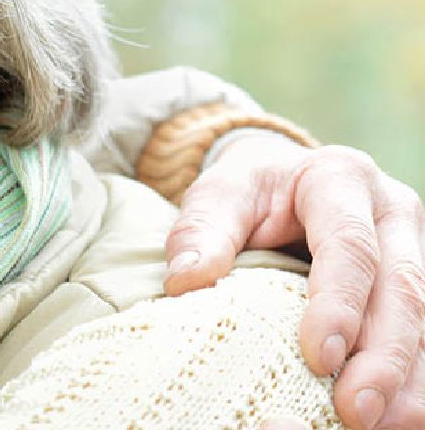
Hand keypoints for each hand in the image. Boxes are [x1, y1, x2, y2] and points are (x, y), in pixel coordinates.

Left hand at [164, 137, 424, 429]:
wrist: (280, 180)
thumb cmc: (249, 192)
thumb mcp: (219, 195)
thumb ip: (201, 231)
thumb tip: (184, 281)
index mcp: (341, 180)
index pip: (350, 245)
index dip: (339, 303)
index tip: (319, 357)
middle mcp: (392, 214)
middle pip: (402, 289)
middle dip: (383, 357)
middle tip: (353, 412)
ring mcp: (412, 252)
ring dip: (404, 381)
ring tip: (372, 425)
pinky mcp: (414, 290)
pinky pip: (423, 339)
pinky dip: (408, 385)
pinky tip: (388, 419)